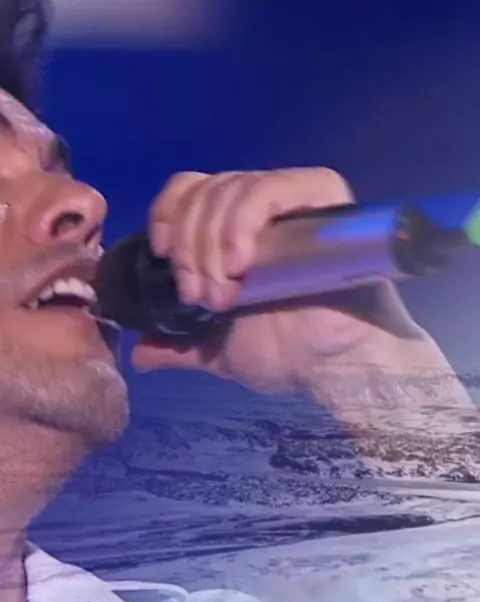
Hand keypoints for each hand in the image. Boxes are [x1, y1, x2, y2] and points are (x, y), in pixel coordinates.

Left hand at [131, 168, 433, 395]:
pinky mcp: (321, 199)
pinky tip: (241, 261)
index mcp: (235, 231)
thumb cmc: (284, 353)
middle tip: (198, 296)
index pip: (191, 189)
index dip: (168, 213)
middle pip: (205, 190)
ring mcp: (291, 201)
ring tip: (223, 295)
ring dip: (211, 244)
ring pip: (231, 188)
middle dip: (189, 246)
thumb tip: (140, 355)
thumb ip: (178, 347)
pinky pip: (269, 188)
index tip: (160, 253)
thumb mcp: (216, 350)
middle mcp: (261, 209)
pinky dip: (242, 221)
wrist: (332, 367)